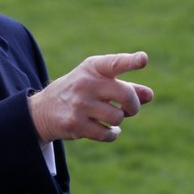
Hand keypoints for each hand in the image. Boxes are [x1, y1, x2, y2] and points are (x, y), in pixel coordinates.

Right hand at [28, 51, 153, 142]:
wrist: (44, 110)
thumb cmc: (80, 92)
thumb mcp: (99, 82)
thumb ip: (125, 86)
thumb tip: (149, 95)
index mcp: (93, 68)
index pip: (114, 63)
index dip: (130, 61)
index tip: (143, 59)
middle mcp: (85, 83)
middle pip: (125, 94)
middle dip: (133, 105)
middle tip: (130, 109)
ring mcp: (79, 104)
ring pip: (118, 117)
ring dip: (118, 120)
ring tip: (110, 117)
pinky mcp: (75, 124)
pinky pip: (107, 134)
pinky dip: (112, 134)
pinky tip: (108, 130)